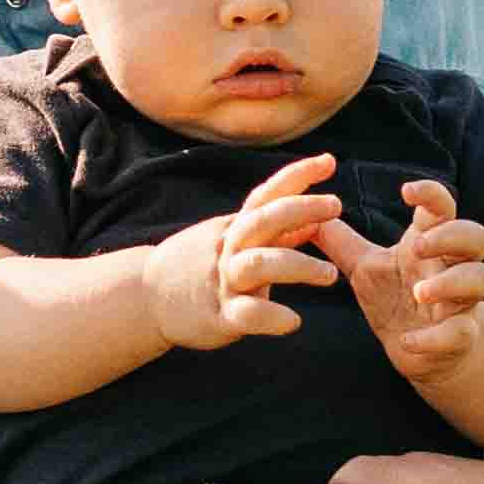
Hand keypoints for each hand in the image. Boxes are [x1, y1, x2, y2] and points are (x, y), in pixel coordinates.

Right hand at [148, 152, 346, 350]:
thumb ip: (275, 233)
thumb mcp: (236, 240)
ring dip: (297, 265)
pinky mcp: (219, 315)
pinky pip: (247, 313)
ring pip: (259, 265)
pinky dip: (272, 316)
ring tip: (329, 275)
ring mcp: (223, 280)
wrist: (147, 295)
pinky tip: (293, 322)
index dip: (297, 176)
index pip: (267, 194)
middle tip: (335, 206)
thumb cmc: (201, 265)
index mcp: (237, 227)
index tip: (329, 161)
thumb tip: (315, 221)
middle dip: (300, 209)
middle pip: (263, 220)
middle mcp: (230, 248)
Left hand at [316, 178, 483, 386]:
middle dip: (451, 236)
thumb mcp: (364, 267)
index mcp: (430, 243)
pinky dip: (434, 338)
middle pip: (475, 236)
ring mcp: (461, 301)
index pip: (442, 207)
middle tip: (418, 246)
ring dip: (450, 283)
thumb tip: (306, 211)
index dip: (431, 193)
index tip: (405, 190)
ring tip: (419, 293)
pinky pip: (460, 332)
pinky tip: (406, 341)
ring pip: (479, 279)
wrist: (424, 351)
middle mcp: (451, 266)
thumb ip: (338, 241)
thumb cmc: (396, 298)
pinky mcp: (460, 336)